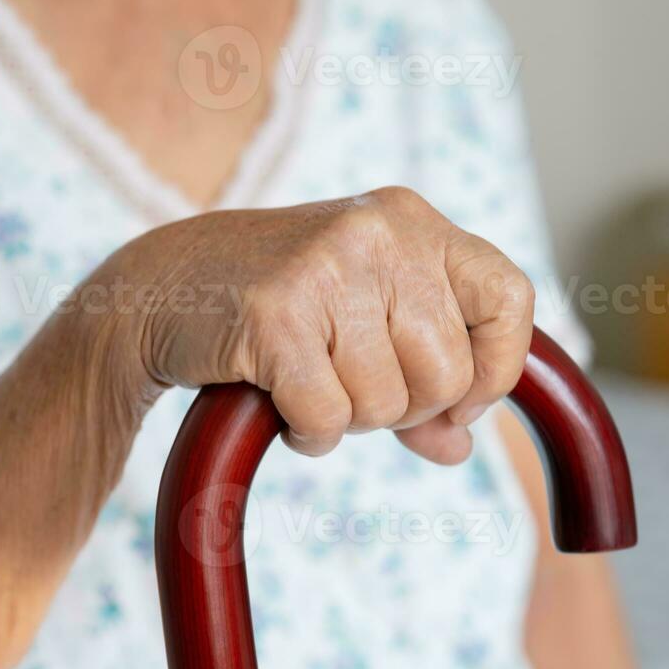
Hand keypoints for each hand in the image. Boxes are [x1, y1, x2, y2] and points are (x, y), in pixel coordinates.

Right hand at [109, 186, 534, 463]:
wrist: (158, 288)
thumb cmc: (275, 307)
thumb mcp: (361, 317)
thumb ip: (419, 374)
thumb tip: (461, 445)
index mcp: (412, 222)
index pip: (510, 298)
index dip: (496, 368)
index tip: (458, 401)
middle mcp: (378, 233)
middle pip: (448, 372)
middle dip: (404, 407)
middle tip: (349, 385)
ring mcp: (325, 269)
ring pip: (387, 404)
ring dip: (348, 420)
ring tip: (305, 382)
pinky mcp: (275, 317)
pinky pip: (327, 420)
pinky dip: (308, 434)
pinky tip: (279, 404)